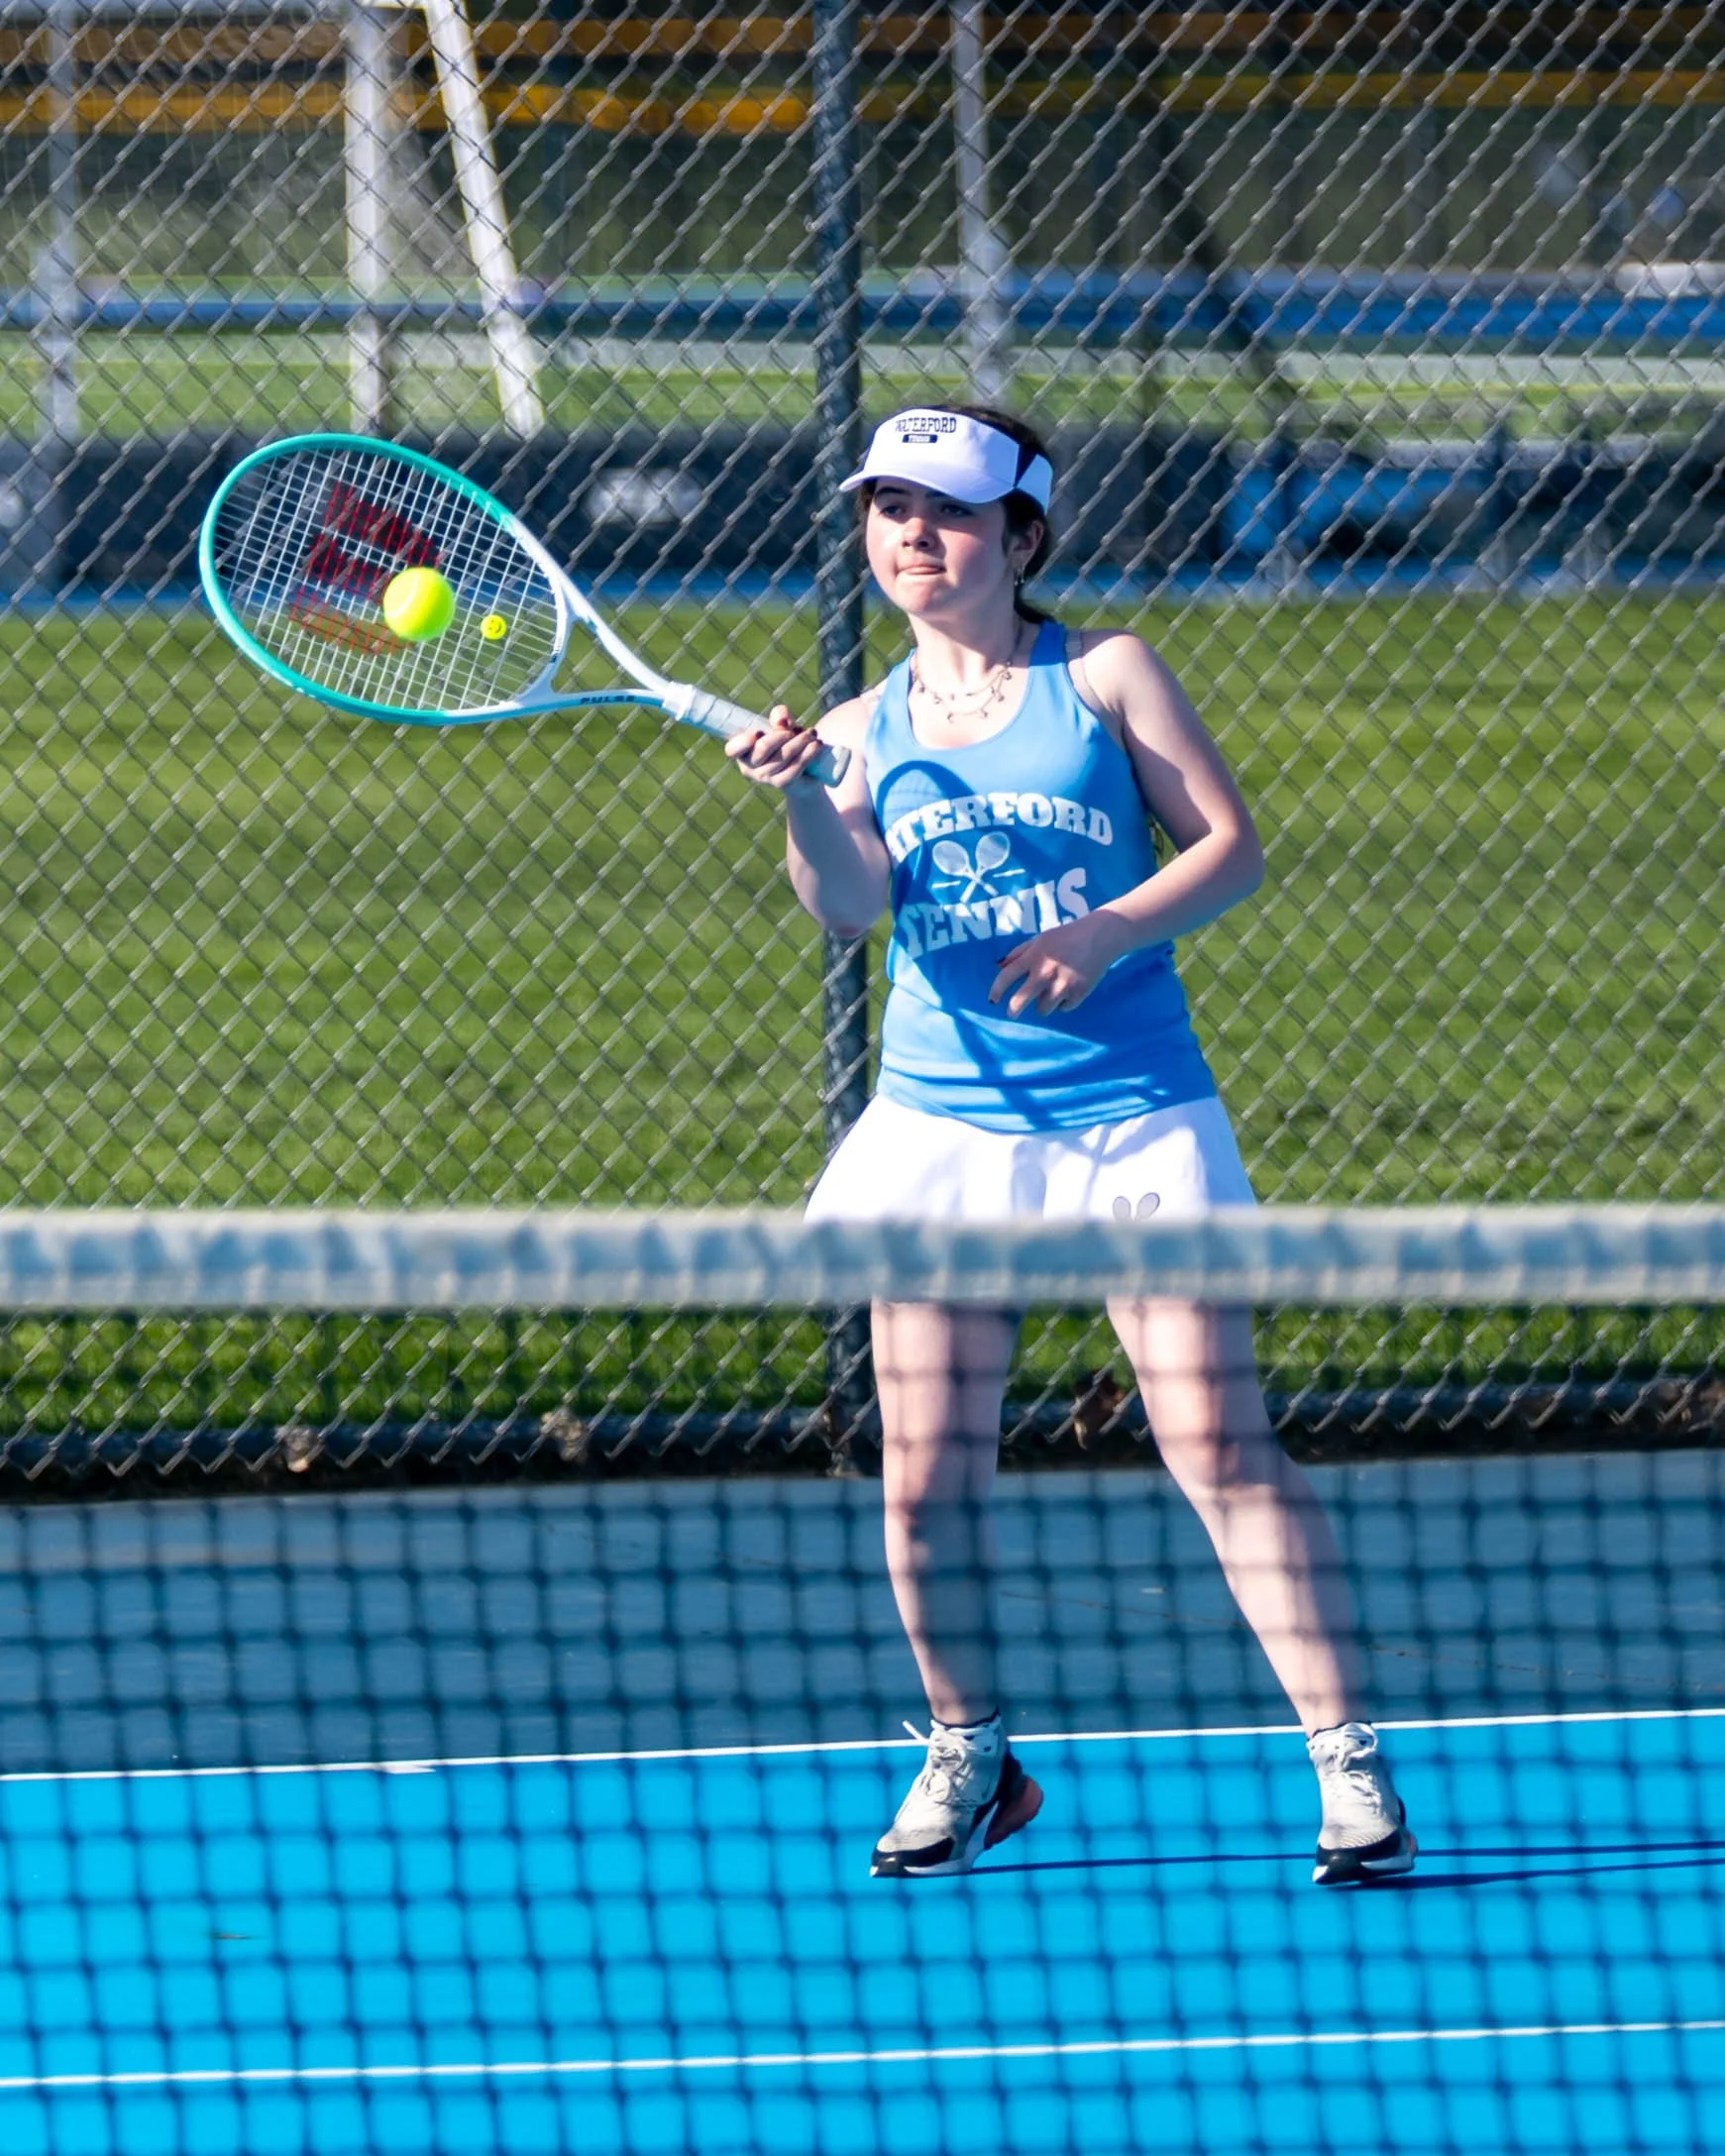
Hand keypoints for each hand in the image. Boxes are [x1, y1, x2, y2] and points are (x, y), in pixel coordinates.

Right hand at [723, 705, 829, 790]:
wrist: (803, 772)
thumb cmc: (786, 743)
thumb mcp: (781, 725)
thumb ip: (779, 716)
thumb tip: (782, 722)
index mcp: (742, 751)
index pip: (733, 749)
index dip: (743, 741)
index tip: (758, 732)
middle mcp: (749, 767)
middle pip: (763, 747)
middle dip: (782, 734)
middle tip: (795, 729)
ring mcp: (764, 777)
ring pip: (783, 756)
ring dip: (801, 741)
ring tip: (812, 733)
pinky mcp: (781, 783)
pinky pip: (795, 767)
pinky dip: (808, 753)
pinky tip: (816, 745)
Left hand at [988, 911, 1131, 1017]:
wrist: (1102, 935)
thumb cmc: (1067, 936)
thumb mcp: (1041, 939)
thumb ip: (1020, 952)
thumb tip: (999, 967)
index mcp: (1034, 956)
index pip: (1007, 976)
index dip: (996, 991)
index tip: (993, 1000)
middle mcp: (1046, 971)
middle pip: (1021, 1001)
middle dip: (1013, 1010)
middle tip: (1012, 1013)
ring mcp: (1064, 983)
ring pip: (1043, 1009)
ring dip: (1043, 1005)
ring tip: (1050, 993)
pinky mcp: (1080, 992)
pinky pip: (1064, 1008)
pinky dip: (1064, 1003)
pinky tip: (1068, 991)